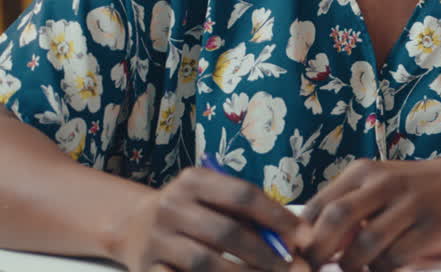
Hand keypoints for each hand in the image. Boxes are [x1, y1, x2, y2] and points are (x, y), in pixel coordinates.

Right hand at [105, 166, 310, 271]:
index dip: (278, 218)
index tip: (306, 237)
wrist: (132, 225)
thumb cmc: (193, 211)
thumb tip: (298, 239)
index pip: (244, 196)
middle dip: (267, 255)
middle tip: (296, 270)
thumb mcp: (215, 199)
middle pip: (228, 233)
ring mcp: (156, 238)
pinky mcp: (146, 268)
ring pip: (206, 262)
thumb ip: (250, 215)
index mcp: (195, 180)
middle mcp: (172, 205)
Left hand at [300, 155, 440, 271]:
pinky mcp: (432, 227)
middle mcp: (385, 183)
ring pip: (365, 245)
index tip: (300, 257)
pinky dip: (380, 271)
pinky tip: (382, 268)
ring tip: (354, 271)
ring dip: (352, 267)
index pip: (318, 207)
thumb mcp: (378, 185)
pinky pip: (394, 259)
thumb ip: (347, 207)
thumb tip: (308, 243)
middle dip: (320, 253)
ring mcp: (410, 204)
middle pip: (336, 220)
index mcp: (364, 172)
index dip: (303, 238)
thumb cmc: (414, 189)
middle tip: (316, 271)